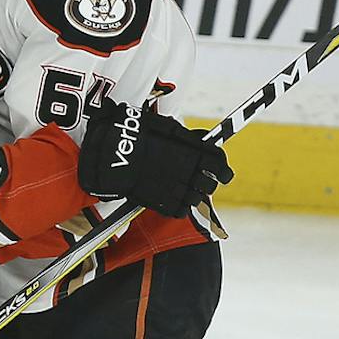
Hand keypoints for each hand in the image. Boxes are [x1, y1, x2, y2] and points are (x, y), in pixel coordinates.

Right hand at [76, 98, 232, 217]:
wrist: (114, 154)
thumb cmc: (137, 135)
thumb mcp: (167, 127)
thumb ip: (186, 137)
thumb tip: (198, 140)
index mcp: (192, 152)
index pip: (219, 164)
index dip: (224, 171)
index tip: (223, 173)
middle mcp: (188, 171)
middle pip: (210, 184)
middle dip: (209, 184)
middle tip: (202, 182)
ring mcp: (175, 188)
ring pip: (197, 200)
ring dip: (194, 196)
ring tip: (186, 191)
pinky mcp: (162, 202)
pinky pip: (180, 211)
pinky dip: (180, 208)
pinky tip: (175, 200)